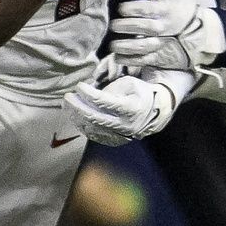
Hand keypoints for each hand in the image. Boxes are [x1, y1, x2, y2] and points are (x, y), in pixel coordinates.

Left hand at [64, 72, 178, 145]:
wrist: (158, 112)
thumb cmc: (142, 94)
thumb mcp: (130, 84)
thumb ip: (111, 88)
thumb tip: (91, 95)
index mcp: (130, 109)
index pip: (102, 102)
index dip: (88, 93)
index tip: (79, 86)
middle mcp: (125, 125)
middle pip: (93, 117)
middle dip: (77, 106)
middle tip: (67, 97)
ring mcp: (120, 135)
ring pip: (92, 128)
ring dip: (77, 117)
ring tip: (68, 106)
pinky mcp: (116, 140)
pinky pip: (95, 136)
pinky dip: (83, 127)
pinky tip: (76, 118)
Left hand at [109, 0, 225, 71]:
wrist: (202, 31)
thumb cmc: (186, 7)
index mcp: (166, 9)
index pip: (145, 8)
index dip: (130, 9)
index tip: (121, 9)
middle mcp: (163, 27)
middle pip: (141, 27)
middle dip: (124, 27)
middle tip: (114, 26)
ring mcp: (161, 43)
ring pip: (141, 46)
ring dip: (124, 47)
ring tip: (112, 45)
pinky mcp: (160, 56)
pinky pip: (143, 60)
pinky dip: (130, 61)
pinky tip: (118, 58)